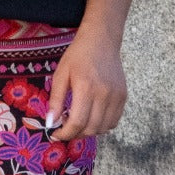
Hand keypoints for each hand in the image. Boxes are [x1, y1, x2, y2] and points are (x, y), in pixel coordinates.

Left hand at [45, 24, 126, 139]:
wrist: (101, 40)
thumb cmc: (77, 56)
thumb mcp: (60, 74)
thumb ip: (55, 100)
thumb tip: (51, 123)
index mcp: (86, 88)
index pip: (78, 122)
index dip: (66, 134)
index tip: (56, 134)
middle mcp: (104, 94)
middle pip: (91, 128)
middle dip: (75, 134)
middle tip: (65, 128)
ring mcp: (116, 96)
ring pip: (104, 128)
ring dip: (89, 131)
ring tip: (78, 122)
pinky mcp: (123, 96)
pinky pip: (114, 121)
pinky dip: (102, 125)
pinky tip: (91, 117)